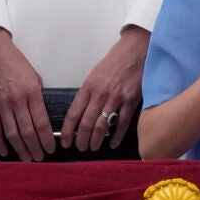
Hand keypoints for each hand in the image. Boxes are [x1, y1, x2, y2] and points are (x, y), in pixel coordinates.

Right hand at [0, 25, 52, 160]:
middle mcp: (17, 100)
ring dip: (20, 149)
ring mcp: (1, 103)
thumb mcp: (34, 76)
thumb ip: (37, 97)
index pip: (42, 122)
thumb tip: (41, 116)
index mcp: (32, 92)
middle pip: (27, 132)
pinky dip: (0, 141)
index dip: (47, 139)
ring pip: (12, 133)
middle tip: (39, 158)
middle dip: (35, 148)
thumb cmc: (14, 61)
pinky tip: (6, 150)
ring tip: (26, 158)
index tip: (50, 149)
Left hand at [60, 26, 146, 151]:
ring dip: (96, 140)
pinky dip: (116, 136)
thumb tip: (81, 114)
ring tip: (92, 148)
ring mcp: (116, 98)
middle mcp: (100, 94)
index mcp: (88, 87)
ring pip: (102, 125)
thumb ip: (88, 94)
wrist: (134, 50)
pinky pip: (122, 123)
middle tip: (80, 148)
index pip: (73, 113)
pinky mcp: (131, 100)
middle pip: (86, 123)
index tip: (65, 141)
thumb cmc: (114, 62)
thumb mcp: (95, 75)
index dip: (68, 130)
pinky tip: (112, 143)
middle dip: (81, 139)